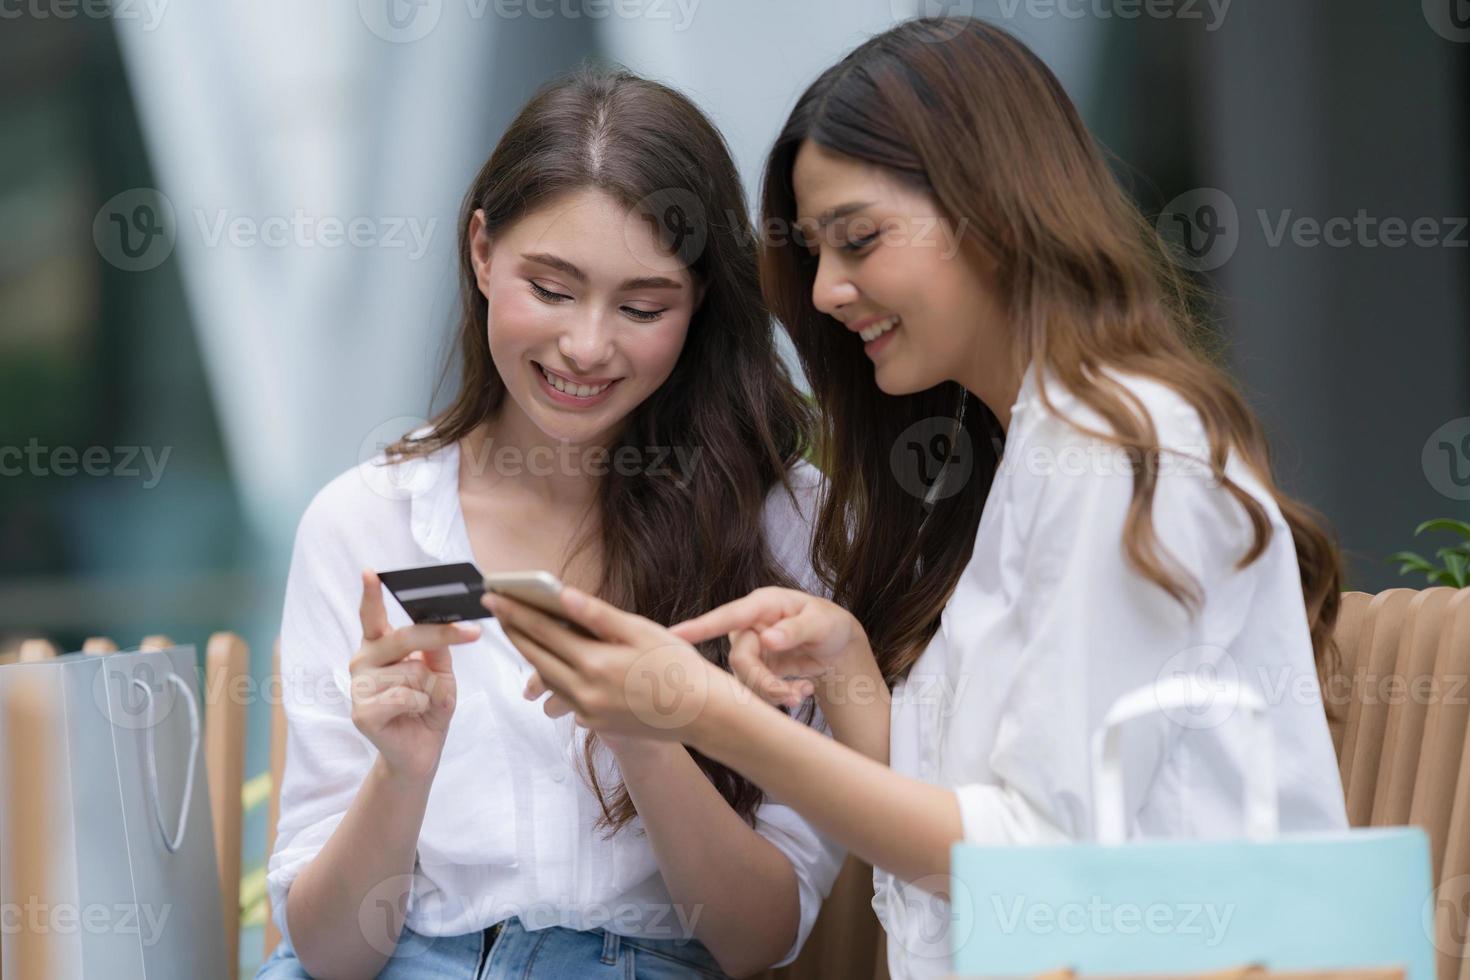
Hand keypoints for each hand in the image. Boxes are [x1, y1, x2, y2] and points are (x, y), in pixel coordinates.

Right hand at [351, 570, 478, 780]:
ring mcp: (358, 687)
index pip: (371, 615)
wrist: (420, 752)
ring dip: (431, 689)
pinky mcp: (362, 712)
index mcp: (379, 646)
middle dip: (442, 635)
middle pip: (405, 637)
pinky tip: (411, 715)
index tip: (370, 572)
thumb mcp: (441, 672)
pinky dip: (421, 705)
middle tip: (473, 632)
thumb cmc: (429, 706)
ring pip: (413, 671)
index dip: (370, 594)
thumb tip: (441, 628)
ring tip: (422, 703)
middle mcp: (363, 661)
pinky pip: (406, 696)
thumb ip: (437, 649)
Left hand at [485, 587, 731, 741]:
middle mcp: (585, 691)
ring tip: (521, 634)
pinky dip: (555, 679)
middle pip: (536, 657)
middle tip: (498, 611)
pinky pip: (565, 698)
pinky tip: (554, 665)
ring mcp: (588, 711)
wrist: (702, 715)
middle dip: (514, 632)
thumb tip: (561, 595)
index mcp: (595, 663)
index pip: (542, 632)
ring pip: (547, 680)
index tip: (494, 597)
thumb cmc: (678, 667)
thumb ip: (597, 615)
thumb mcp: (640, 631)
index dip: (515, 612)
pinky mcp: (595, 724)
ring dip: (531, 656)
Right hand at [670, 587, 866, 708]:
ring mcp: (750, 647)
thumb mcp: (821, 622)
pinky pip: (755, 689)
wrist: (837, 645)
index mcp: (763, 604)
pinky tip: (801, 691)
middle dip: (765, 683)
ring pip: (746, 679)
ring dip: (775, 693)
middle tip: (796, 697)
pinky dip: (779, 696)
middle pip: (740, 660)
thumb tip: (767, 639)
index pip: (728, 617)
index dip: (700, 627)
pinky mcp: (755, 668)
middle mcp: (750, 625)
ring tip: (804, 692)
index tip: (673, 636)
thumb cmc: (829, 624)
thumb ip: (796, 630)